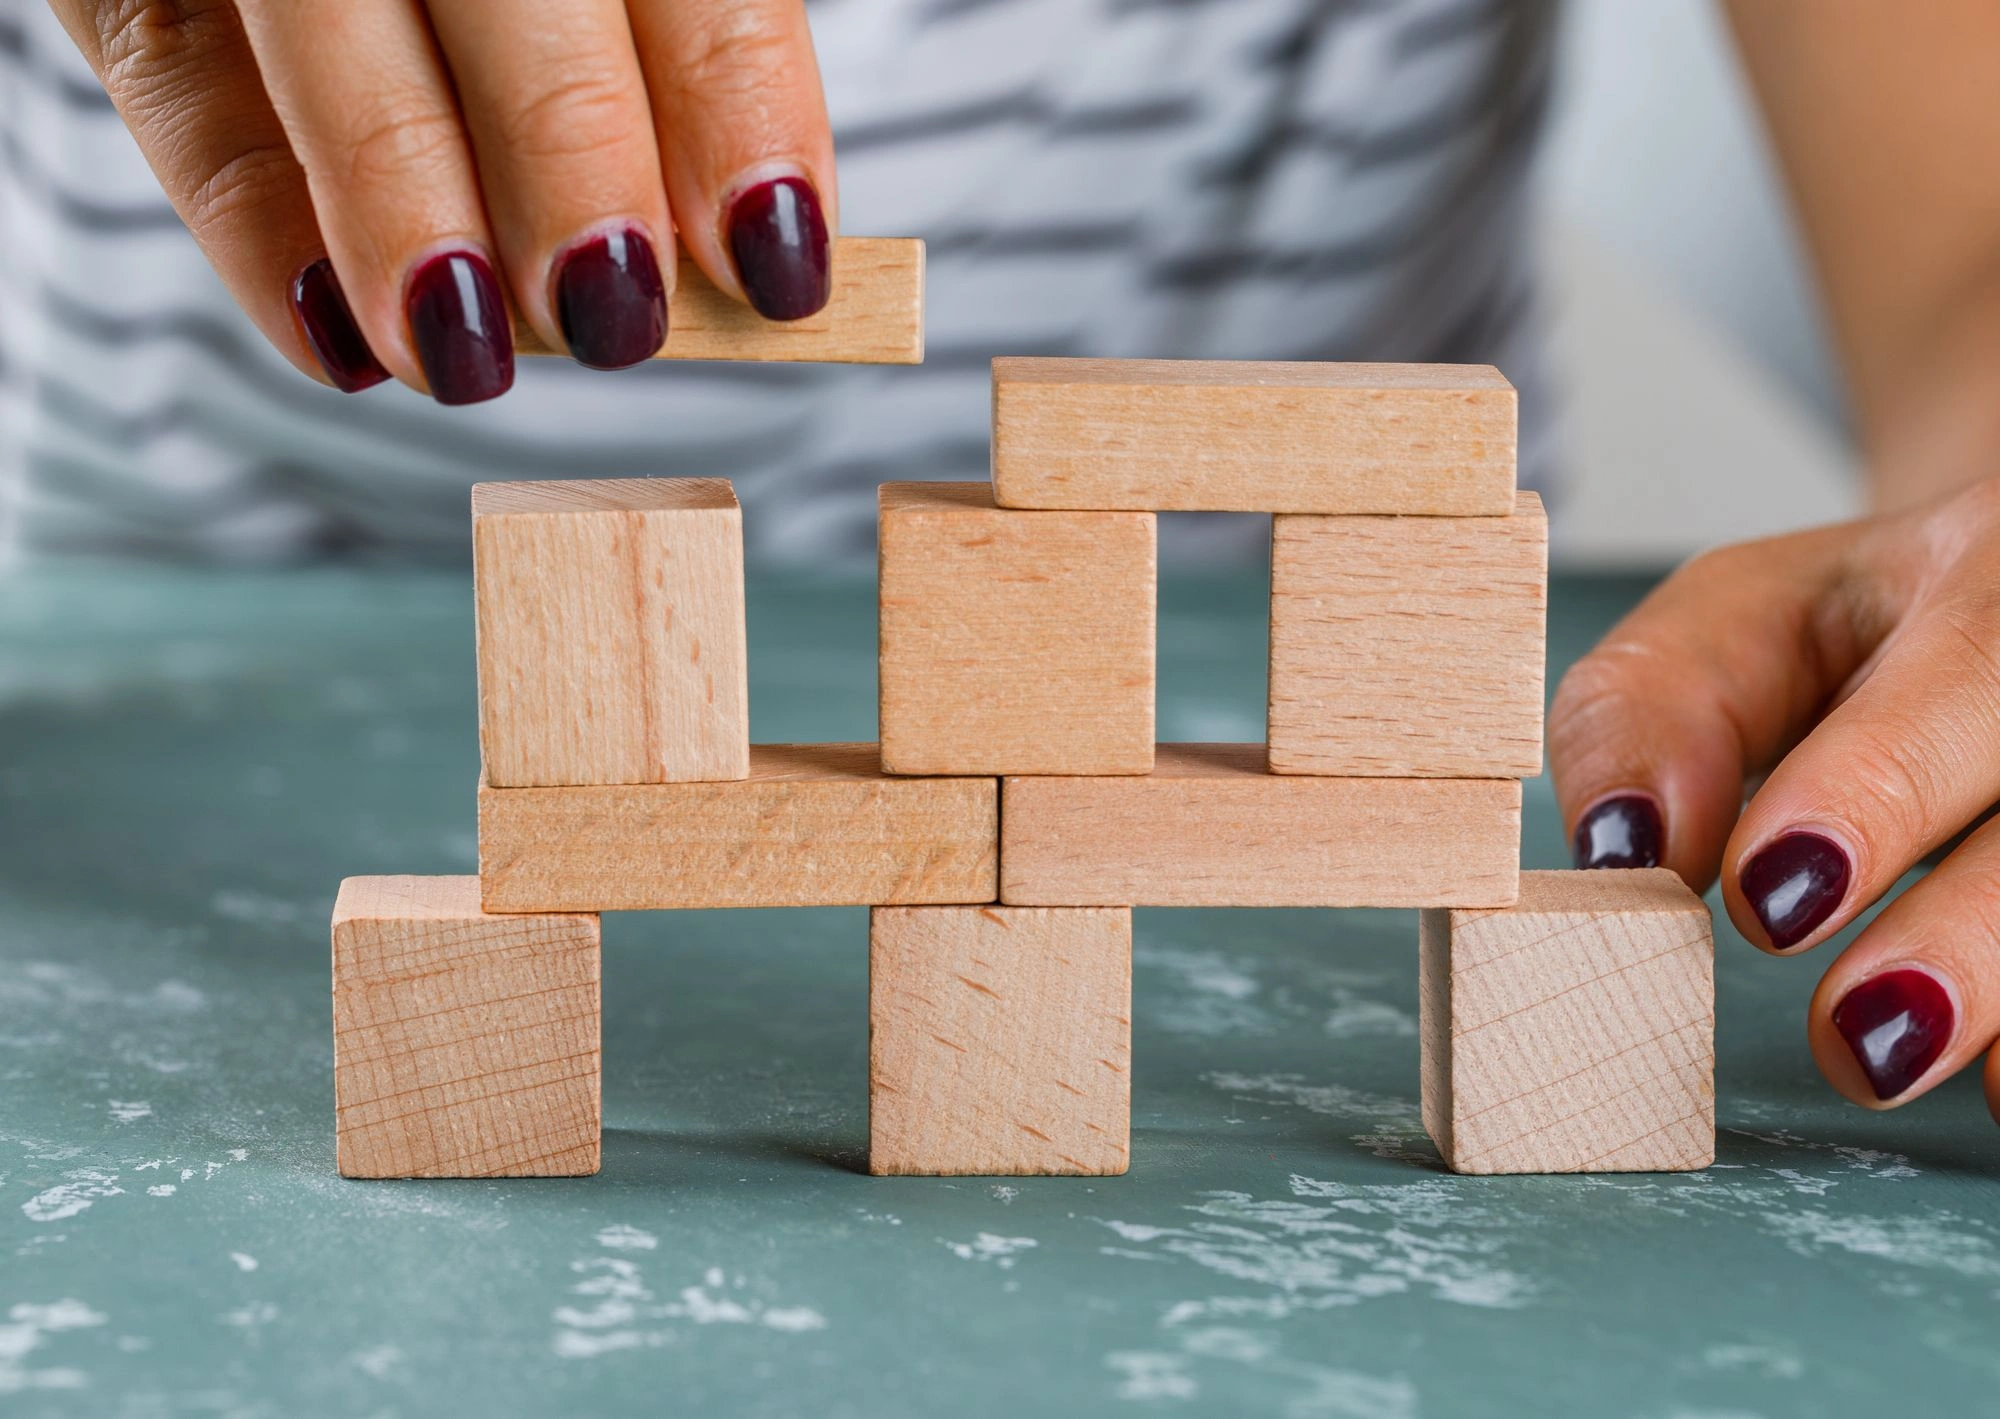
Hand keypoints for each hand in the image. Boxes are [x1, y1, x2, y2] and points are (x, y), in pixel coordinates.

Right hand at [47, 0, 835, 401]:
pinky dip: (251, 219)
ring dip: (400, 192)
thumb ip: (654, 67)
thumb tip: (753, 253)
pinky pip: (174, 71)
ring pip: (323, 11)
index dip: (728, 93)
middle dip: (568, 142)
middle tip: (616, 311)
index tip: (778, 250)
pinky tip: (339, 343)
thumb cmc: (502, 10)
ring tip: (464, 356)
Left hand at [1550, 476, 1999, 1116]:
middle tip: (1856, 1032)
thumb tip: (1626, 846)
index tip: (1766, 896)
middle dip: (1965, 925)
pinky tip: (1994, 1092)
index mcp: (1992, 561)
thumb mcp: (1735, 620)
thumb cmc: (1861, 626)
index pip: (1966, 663)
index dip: (1875, 787)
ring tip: (1893, 1066)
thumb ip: (1657, 708)